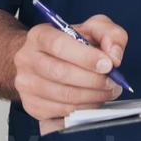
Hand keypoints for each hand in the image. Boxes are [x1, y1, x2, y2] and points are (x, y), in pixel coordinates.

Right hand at [13, 14, 127, 120]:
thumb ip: (110, 34)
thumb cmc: (70, 44)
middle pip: (61, 73)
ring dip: (93, 96)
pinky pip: (62, 112)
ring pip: (64, 96)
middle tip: (113, 81)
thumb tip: (114, 56)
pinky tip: (94, 100)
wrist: (45, 60)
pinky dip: (84, 108)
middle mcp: (26, 59)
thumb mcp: (93, 29)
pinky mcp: (32, 106)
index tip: (108, 64)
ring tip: (108, 91)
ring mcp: (26, 85)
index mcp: (39, 35)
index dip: (86, 57)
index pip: (59, 45)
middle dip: (94, 80)